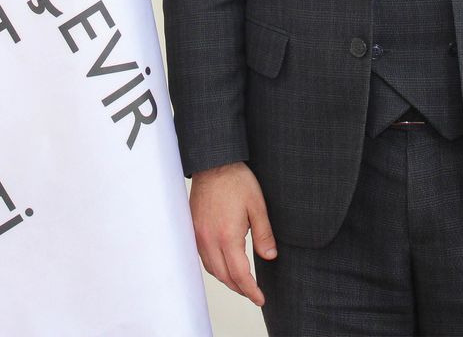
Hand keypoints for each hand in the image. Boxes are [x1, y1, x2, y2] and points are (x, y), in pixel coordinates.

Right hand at [189, 161, 277, 306]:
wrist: (213, 163)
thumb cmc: (236, 181)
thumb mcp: (257, 205)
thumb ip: (264, 234)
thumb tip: (270, 256)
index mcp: (227, 236)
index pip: (240, 275)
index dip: (251, 290)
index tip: (260, 298)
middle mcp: (209, 240)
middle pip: (224, 276)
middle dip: (239, 289)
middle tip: (253, 293)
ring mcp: (198, 235)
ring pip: (211, 269)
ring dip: (226, 279)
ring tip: (240, 281)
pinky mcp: (193, 229)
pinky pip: (203, 257)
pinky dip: (214, 266)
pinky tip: (223, 263)